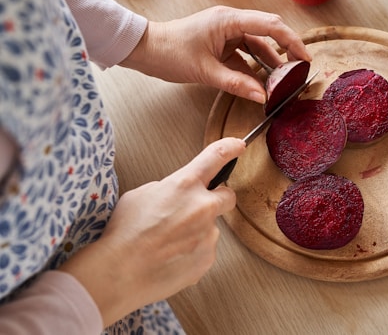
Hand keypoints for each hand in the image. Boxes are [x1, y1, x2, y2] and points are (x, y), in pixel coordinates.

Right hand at [58, 137, 243, 326]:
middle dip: (216, 199)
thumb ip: (167, 188)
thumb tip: (175, 193)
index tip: (237, 146)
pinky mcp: (207, 258)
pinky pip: (204, 251)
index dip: (229, 148)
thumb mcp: (141, 194)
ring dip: (196, 232)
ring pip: (210, 228)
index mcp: (184, 185)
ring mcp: (208, 234)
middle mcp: (202, 207)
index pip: (215, 157)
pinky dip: (191, 253)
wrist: (119, 272)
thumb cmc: (125, 233)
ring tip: (167, 243)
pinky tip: (170, 258)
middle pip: (227, 196)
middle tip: (195, 210)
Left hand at [120, 6, 311, 103]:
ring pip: (257, 46)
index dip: (292, 41)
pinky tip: (262, 84)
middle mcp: (231, 22)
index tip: (305, 58)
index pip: (270, 26)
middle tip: (301, 70)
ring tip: (283, 82)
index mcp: (228, 20)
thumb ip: (236, 83)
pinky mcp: (221, 44)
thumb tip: (262, 96)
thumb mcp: (205, 71)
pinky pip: (244, 55)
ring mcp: (226, 33)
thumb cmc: (169, 52)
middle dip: (286, 51)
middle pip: (268, 34)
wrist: (144, 49)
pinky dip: (254, 69)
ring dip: (270, 63)